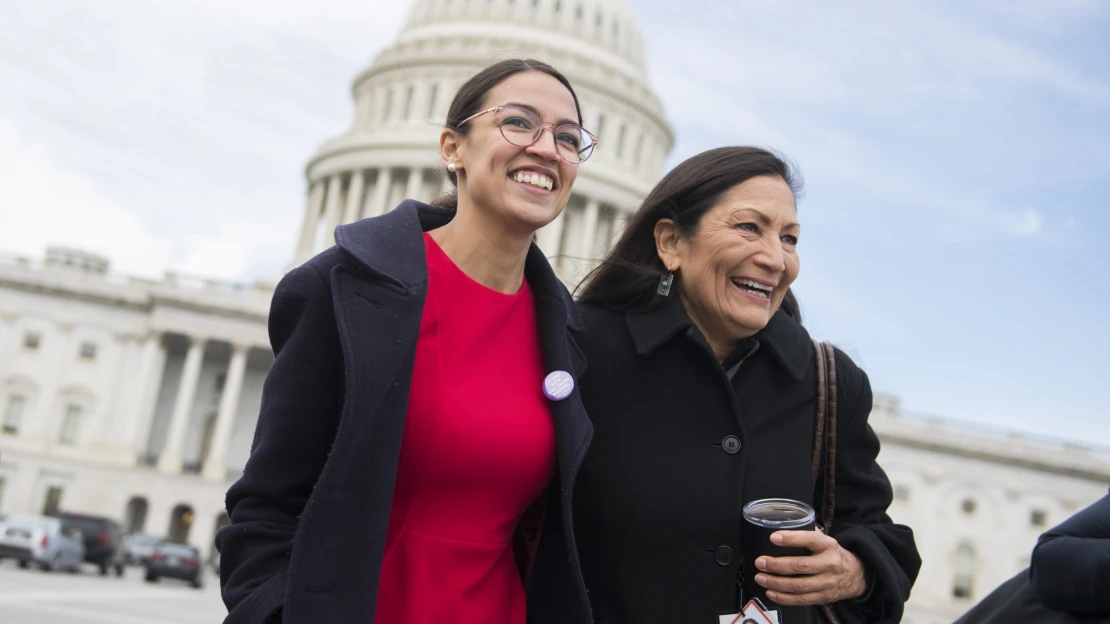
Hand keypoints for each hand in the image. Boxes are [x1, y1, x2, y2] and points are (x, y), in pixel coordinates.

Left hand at [752, 530, 867, 606]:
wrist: (856, 575)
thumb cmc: (833, 554)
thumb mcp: (825, 540)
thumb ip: (807, 535)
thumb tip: (781, 528)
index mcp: (828, 545)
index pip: (810, 539)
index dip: (791, 539)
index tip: (773, 538)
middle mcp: (829, 564)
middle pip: (801, 566)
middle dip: (777, 565)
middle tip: (760, 563)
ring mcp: (827, 583)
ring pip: (799, 586)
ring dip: (776, 583)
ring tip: (761, 578)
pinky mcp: (824, 597)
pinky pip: (801, 600)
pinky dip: (784, 598)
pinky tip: (771, 592)